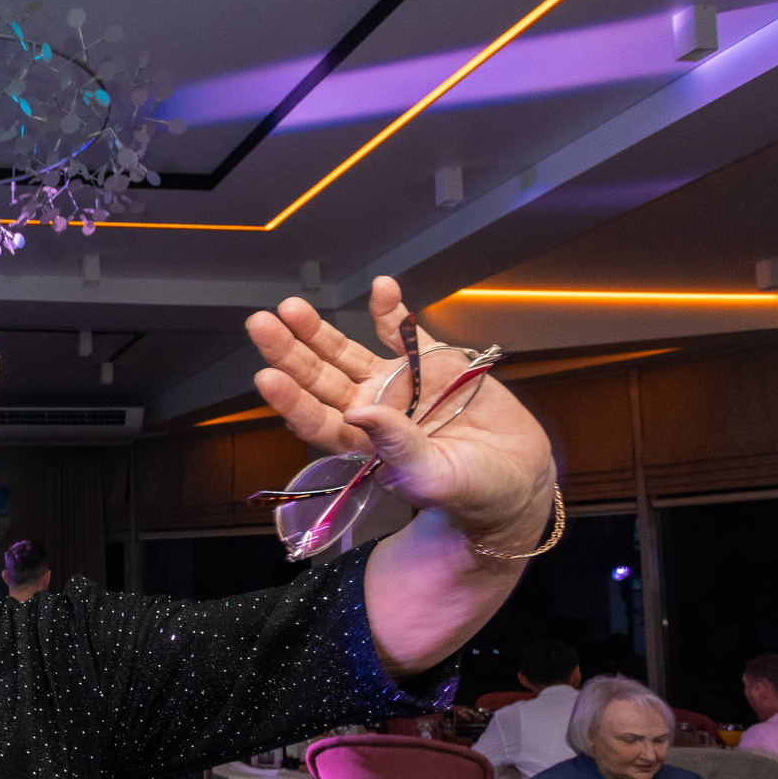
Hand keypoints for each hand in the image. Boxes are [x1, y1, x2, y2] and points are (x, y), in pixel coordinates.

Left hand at [247, 277, 553, 546]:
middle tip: (261, 325)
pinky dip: (390, 310)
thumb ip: (396, 448)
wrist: (516, 475)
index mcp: (361, 446)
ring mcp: (397, 383)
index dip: (291, 399)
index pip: (315, 420)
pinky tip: (380, 287)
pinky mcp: (430, 362)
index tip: (266, 377)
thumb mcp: (431, 477)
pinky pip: (404, 331)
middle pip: (319, 379)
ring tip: (292, 307)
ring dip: (319, 331)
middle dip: (289, 353)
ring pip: (347, 353)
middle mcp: (370, 411)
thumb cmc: (469, 491)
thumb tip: (358, 414)